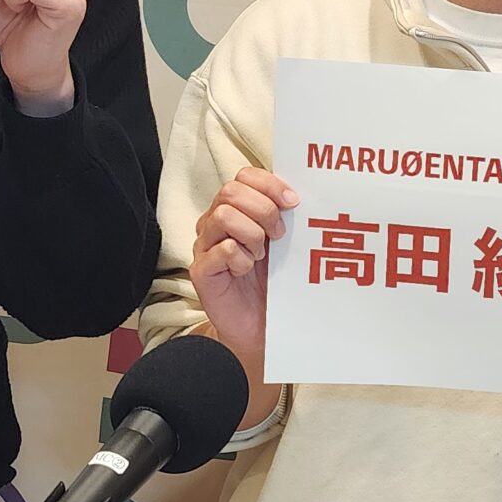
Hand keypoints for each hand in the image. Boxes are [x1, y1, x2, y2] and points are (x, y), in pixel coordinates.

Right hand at [193, 167, 297, 365]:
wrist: (259, 325)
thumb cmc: (272, 281)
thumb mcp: (284, 243)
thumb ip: (286, 216)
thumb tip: (299, 195)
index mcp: (237, 209)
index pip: (244, 176)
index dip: (270, 184)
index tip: (293, 203)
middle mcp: (215, 222)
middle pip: (231, 191)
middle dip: (263, 210)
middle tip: (278, 236)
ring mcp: (205, 245)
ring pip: (223, 215)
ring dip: (251, 234)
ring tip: (259, 255)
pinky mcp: (202, 271)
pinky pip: (221, 250)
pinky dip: (241, 258)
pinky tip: (246, 270)